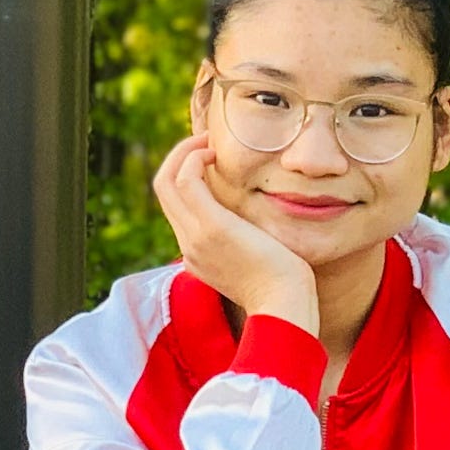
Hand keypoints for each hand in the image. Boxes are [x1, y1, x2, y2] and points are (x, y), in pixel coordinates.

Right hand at [153, 135, 321, 337]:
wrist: (286, 307)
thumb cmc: (284, 288)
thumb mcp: (259, 263)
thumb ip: (249, 243)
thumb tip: (258, 226)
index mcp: (197, 256)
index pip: (177, 209)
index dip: (186, 178)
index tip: (209, 161)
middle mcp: (189, 246)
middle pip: (163, 191)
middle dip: (179, 158)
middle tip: (204, 142)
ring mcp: (195, 237)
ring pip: (166, 182)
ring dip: (184, 153)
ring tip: (208, 142)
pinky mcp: (211, 227)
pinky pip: (185, 180)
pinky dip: (192, 158)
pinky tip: (213, 152)